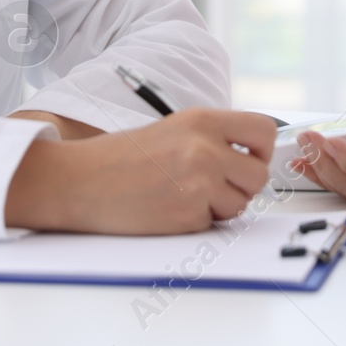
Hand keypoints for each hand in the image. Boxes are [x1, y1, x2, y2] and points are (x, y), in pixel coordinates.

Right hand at [5, 108, 276, 233]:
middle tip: (216, 186)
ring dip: (219, 206)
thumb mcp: (174, 129)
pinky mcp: (187, 215)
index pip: (263, 130)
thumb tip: (253, 157)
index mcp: (202, 120)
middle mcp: (205, 149)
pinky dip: (195, 222)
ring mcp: (198, 183)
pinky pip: (212, 224)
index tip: (249, 158)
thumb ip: (213, 138)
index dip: (262, 150)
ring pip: (240, 204)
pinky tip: (168, 208)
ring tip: (184, 195)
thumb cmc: (123, 157)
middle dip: (242, 186)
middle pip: (258, 175)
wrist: (81, 181)